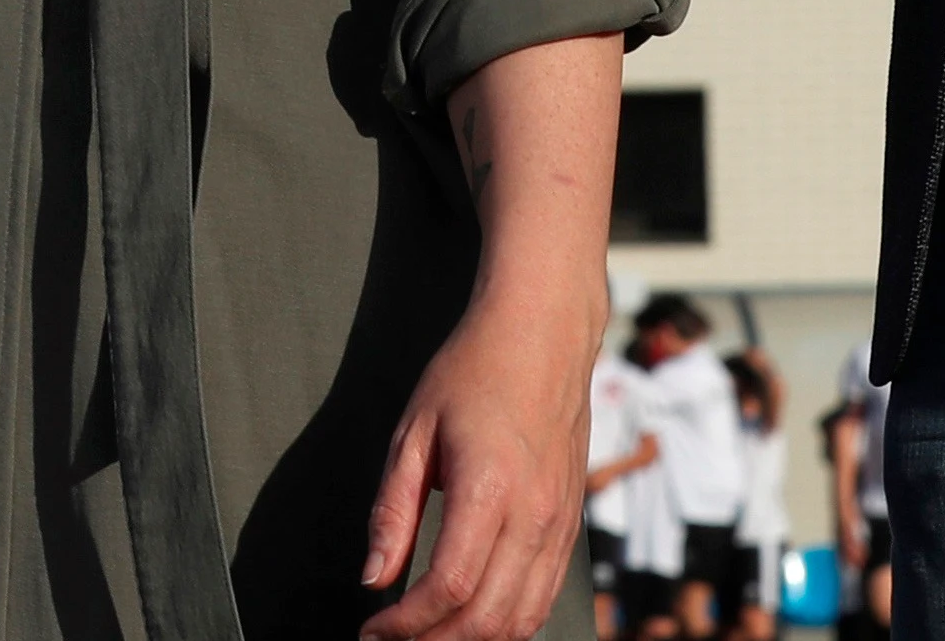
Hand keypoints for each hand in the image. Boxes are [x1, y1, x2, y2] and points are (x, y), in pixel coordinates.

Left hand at [361, 287, 591, 640]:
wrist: (545, 334)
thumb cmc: (474, 371)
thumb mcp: (413, 432)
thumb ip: (393, 511)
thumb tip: (373, 579)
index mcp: (489, 488)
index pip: (448, 587)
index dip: (404, 623)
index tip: (372, 628)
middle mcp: (535, 514)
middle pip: (487, 618)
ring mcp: (561, 523)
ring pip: (522, 619)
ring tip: (427, 636)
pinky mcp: (571, 524)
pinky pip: (543, 597)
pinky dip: (507, 623)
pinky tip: (471, 619)